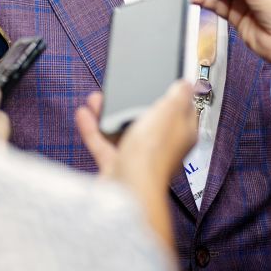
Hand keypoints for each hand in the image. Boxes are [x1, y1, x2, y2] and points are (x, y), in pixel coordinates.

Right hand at [74, 81, 196, 247]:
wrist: (128, 189)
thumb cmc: (152, 153)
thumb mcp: (170, 111)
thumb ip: (179, 95)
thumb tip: (185, 84)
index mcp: (181, 134)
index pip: (181, 111)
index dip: (172, 95)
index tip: (161, 80)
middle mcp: (162, 148)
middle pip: (148, 120)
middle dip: (132, 102)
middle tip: (122, 88)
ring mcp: (139, 159)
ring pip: (124, 131)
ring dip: (109, 113)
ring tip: (98, 98)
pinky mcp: (118, 167)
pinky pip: (104, 145)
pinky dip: (94, 130)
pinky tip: (84, 115)